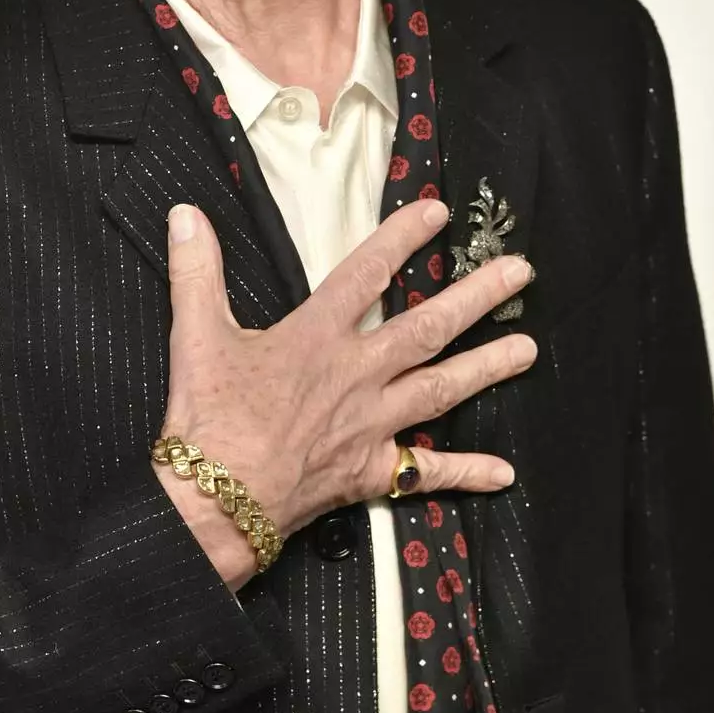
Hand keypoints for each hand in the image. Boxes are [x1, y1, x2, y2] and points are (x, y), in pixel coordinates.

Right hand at [155, 198, 534, 586]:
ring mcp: (371, 424)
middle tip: (520, 274)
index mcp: (316, 337)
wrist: (214, 499)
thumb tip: (184, 214)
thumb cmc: (207, 416)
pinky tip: (504, 473)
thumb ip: (196, 271)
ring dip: (487, 368)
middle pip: (426, 328)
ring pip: (440, 390)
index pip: (366, 275)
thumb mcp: (197, 334)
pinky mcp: (370, 471)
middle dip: (475, 298)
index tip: (437, 214)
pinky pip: (426, 472)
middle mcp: (356, 374)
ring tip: (529, 350)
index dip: (401, 239)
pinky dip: (465, 472)